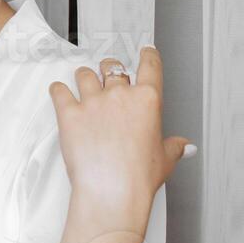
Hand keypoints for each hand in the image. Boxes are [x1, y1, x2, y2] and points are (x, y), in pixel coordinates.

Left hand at [47, 47, 191, 211]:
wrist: (112, 190)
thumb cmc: (138, 177)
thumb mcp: (165, 159)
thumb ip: (175, 146)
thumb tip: (186, 146)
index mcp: (147, 100)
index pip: (150, 65)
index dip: (147, 55)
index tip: (145, 51)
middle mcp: (120, 96)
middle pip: (112, 66)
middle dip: (110, 69)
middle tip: (108, 76)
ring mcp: (92, 103)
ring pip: (84, 74)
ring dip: (84, 77)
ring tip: (83, 84)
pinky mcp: (69, 114)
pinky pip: (58, 91)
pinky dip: (58, 90)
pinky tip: (59, 93)